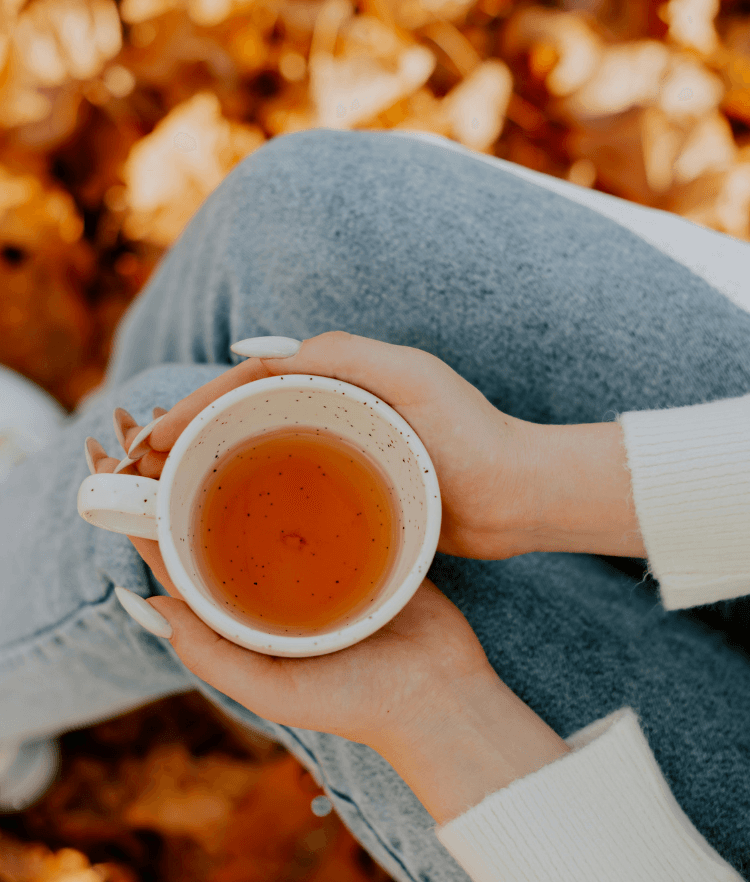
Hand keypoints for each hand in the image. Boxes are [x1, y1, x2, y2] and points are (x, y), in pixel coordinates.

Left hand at [87, 434, 569, 822]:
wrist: (441, 694)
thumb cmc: (356, 703)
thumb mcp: (271, 689)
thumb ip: (209, 653)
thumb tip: (146, 597)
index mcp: (240, 616)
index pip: (181, 556)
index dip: (149, 515)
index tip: (126, 465)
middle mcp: (271, 583)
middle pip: (218, 518)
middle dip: (191, 476)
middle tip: (171, 424)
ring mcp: (316, 559)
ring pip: (270, 502)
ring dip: (245, 463)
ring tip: (222, 417)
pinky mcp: (360, 538)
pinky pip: (327, 496)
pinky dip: (309, 467)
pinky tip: (300, 432)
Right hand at [112, 331, 541, 560]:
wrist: (520, 496)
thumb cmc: (471, 436)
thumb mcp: (411, 381)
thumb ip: (343, 356)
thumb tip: (260, 354)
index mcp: (341, 376)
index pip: (251, 381)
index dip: (198, 404)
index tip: (155, 435)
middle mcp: (338, 406)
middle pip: (247, 414)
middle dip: (193, 435)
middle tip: (147, 471)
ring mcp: (346, 448)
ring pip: (264, 451)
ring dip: (215, 468)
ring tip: (170, 498)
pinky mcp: (357, 488)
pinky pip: (293, 486)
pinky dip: (255, 498)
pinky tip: (229, 526)